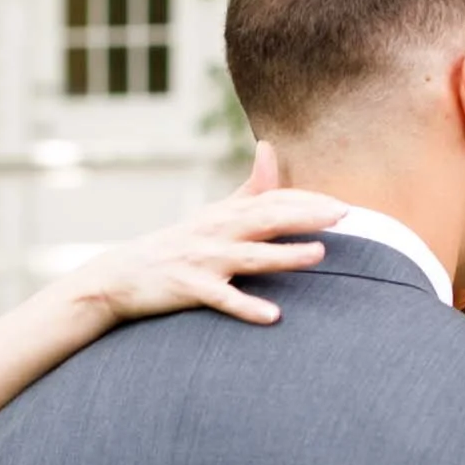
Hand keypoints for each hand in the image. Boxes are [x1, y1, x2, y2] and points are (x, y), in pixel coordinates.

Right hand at [54, 143, 344, 328]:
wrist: (121, 275)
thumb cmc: (176, 245)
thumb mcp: (212, 214)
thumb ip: (248, 189)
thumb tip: (269, 148)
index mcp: (225, 214)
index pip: (271, 200)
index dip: (306, 201)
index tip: (341, 206)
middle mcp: (216, 232)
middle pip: (266, 219)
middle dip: (305, 216)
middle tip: (343, 215)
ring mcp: (203, 260)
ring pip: (250, 257)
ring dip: (285, 256)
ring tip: (320, 255)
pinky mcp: (189, 289)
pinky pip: (222, 299)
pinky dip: (247, 307)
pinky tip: (273, 316)